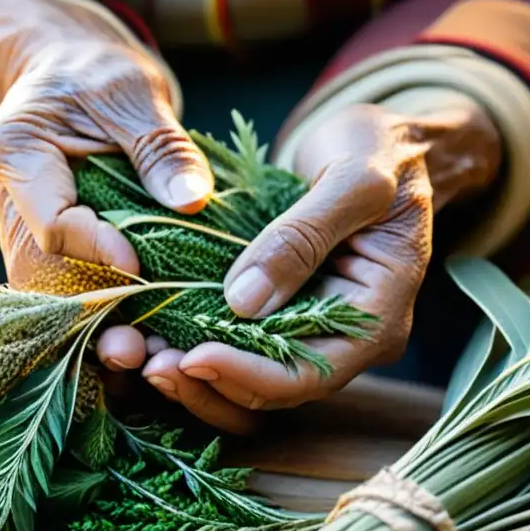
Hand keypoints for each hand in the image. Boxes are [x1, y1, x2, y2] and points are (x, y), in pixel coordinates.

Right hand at [0, 0, 211, 368]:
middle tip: (137, 346)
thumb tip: (192, 200)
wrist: (65, 69)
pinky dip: (96, 314)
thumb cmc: (96, 71)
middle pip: (41, 273)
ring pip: (45, 292)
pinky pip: (61, 288)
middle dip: (90, 312)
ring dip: (92, 326)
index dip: (97, 250)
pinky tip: (136, 340)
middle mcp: (4, 198)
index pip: (52, 222)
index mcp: (14, 151)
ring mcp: (17, 226)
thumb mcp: (132, 92)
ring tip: (141, 356)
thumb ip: (161, 146)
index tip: (141, 265)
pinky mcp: (40, 244)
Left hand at [139, 102, 500, 432]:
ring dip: (203, 376)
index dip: (250, 373)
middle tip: (153, 366)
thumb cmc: (380, 151)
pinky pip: (246, 346)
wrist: (383, 142)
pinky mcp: (290, 311)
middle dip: (216, 383)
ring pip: (257, 378)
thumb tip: (243, 302)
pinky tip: (159, 337)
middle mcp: (351, 337)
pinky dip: (204, 345)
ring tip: (146, 360)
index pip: (313, 370)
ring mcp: (320, 327)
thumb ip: (301, 237)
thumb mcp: (353, 178)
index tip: (192, 356)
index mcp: (380, 315)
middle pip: (280, 388)